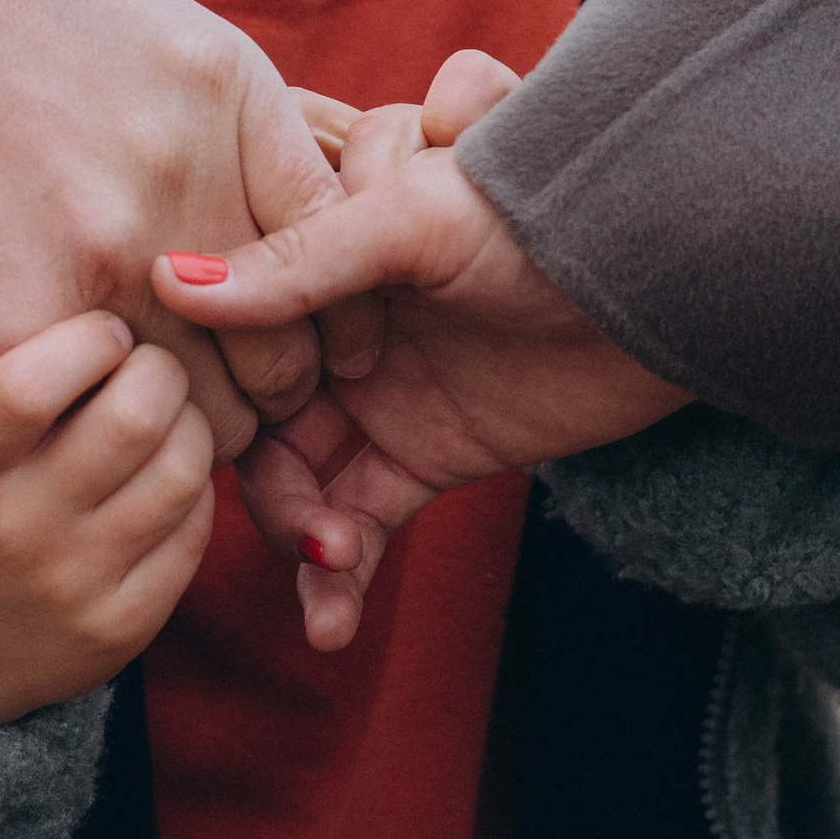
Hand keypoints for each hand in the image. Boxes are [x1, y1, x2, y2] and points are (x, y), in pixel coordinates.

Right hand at [0, 261, 216, 721]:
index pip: (29, 383)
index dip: (86, 339)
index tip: (98, 331)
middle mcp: (10, 531)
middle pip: (129, 417)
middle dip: (157, 370)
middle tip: (147, 364)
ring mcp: (70, 585)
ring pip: (177, 470)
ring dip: (189, 425)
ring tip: (165, 413)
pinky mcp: (122, 627)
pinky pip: (194, 531)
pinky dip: (197, 489)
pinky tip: (169, 475)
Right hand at [173, 50, 689, 648]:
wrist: (671, 270)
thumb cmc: (543, 210)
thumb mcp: (414, 219)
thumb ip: (297, 258)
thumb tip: (168, 278)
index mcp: (314, 243)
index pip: (227, 318)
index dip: (212, 379)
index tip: (208, 428)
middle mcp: (332, 319)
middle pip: (253, 411)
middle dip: (260, 477)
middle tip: (300, 516)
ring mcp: (376, 393)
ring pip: (299, 475)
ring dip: (301, 533)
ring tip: (332, 561)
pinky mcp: (423, 456)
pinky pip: (358, 523)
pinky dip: (338, 580)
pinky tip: (330, 628)